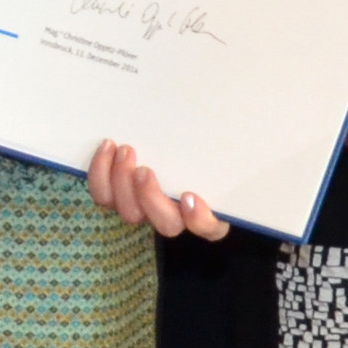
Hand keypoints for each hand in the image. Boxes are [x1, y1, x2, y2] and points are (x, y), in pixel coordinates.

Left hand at [87, 139, 229, 239]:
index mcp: (207, 209)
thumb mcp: (217, 142)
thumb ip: (222, 145)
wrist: (162, 134)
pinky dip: (101, 174)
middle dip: (151, 198)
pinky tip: (107, 148)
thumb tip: (247, 120)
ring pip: (130, 212)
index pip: (210, 227)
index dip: (200, 219)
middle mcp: (176, 215)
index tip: (190, 197)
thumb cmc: (197, 141)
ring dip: (123, 183)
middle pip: (166, 224)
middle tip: (144, 170)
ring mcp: (145, 208)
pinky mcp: (118, 194)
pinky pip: (104, 196)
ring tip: (124, 151)